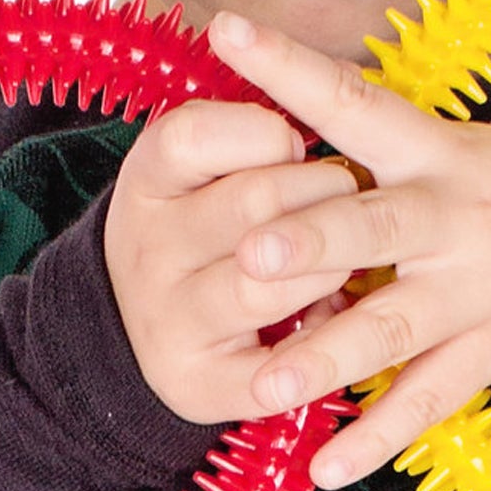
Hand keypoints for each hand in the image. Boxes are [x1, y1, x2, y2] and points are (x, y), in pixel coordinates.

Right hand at [103, 93, 361, 425]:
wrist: (141, 323)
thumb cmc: (209, 219)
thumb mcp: (207, 160)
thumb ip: (256, 130)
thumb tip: (336, 105)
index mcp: (148, 178)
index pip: (197, 134)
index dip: (269, 134)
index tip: (293, 146)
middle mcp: (145, 248)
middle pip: (255, 203)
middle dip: (325, 192)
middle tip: (349, 197)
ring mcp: (165, 321)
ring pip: (269, 285)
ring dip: (329, 270)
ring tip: (343, 261)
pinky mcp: (194, 384)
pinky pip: (273, 371)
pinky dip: (317, 349)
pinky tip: (331, 324)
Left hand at [207, 9, 490, 490]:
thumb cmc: (482, 185)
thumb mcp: (435, 143)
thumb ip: (356, 130)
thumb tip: (254, 82)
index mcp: (428, 151)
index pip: (351, 100)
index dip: (289, 66)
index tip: (226, 30)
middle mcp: (448, 216)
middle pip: (378, 227)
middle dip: (317, 241)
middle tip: (252, 255)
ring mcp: (469, 290)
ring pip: (394, 326)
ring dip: (329, 355)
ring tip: (267, 383)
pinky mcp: (483, 352)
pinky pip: (425, 398)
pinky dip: (376, 436)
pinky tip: (324, 465)